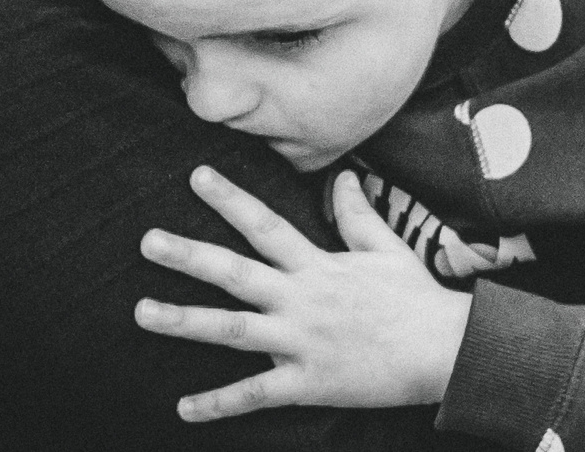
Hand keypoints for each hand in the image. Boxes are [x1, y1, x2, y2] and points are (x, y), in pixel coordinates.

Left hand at [135, 167, 471, 418]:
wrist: (442, 349)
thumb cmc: (415, 297)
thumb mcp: (387, 247)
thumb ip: (357, 214)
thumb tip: (343, 176)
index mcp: (318, 265)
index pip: (266, 224)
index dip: (231, 199)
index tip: (197, 176)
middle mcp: (301, 298)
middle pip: (235, 272)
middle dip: (189, 256)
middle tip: (146, 241)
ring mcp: (301, 340)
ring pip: (231, 329)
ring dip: (184, 320)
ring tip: (142, 312)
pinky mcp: (306, 381)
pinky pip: (254, 394)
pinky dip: (217, 403)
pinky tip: (182, 408)